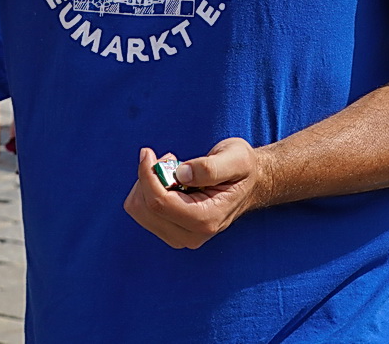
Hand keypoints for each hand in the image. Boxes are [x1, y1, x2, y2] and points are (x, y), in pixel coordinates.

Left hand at [124, 140, 266, 249]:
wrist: (250, 183)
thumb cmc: (243, 169)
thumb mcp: (236, 158)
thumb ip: (210, 168)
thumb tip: (181, 175)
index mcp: (206, 220)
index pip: (159, 203)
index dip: (147, 175)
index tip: (148, 152)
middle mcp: (191, 236)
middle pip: (145, 208)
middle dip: (148, 178)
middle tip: (169, 159)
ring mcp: (180, 237)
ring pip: (139, 210)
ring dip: (147, 183)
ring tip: (172, 168)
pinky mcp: (171, 231)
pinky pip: (142, 210)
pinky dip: (148, 190)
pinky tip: (169, 180)